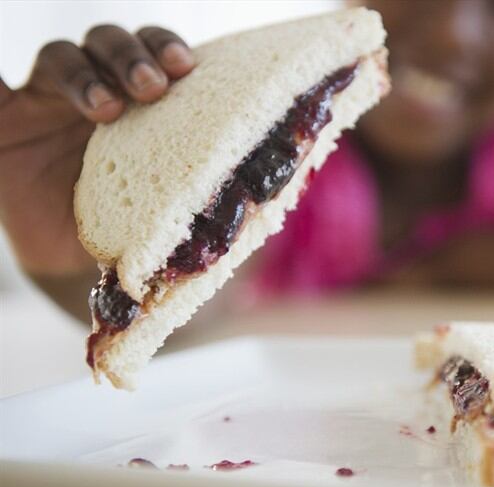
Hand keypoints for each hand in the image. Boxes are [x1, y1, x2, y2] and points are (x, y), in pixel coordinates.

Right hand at [0, 25, 193, 276]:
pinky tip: (5, 86)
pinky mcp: (4, 122)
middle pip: (111, 43)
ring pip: (64, 57)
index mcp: (147, 101)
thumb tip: (295, 176)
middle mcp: (100, 89)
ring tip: (110, 107)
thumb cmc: (142, 228)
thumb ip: (218, 184)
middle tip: (155, 86)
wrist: (83, 265)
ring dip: (88, 74)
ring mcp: (49, 101)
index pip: (155, 52)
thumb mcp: (180, 206)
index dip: (167, 49)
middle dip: (133, 56)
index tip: (188, 67)